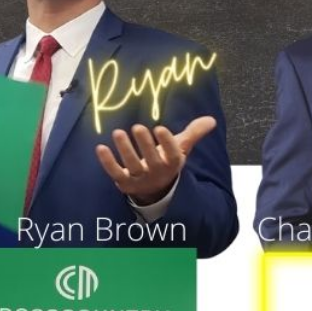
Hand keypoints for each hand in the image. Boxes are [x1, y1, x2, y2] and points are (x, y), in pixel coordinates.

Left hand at [95, 116, 217, 205]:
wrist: (155, 191)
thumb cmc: (167, 162)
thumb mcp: (181, 148)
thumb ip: (194, 133)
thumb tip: (211, 120)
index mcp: (173, 163)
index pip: (172, 154)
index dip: (167, 143)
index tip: (160, 128)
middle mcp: (157, 173)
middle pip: (151, 160)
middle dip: (145, 144)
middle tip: (138, 127)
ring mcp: (140, 179)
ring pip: (132, 165)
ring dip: (125, 150)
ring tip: (118, 133)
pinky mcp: (124, 183)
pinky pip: (115, 172)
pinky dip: (107, 162)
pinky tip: (101, 148)